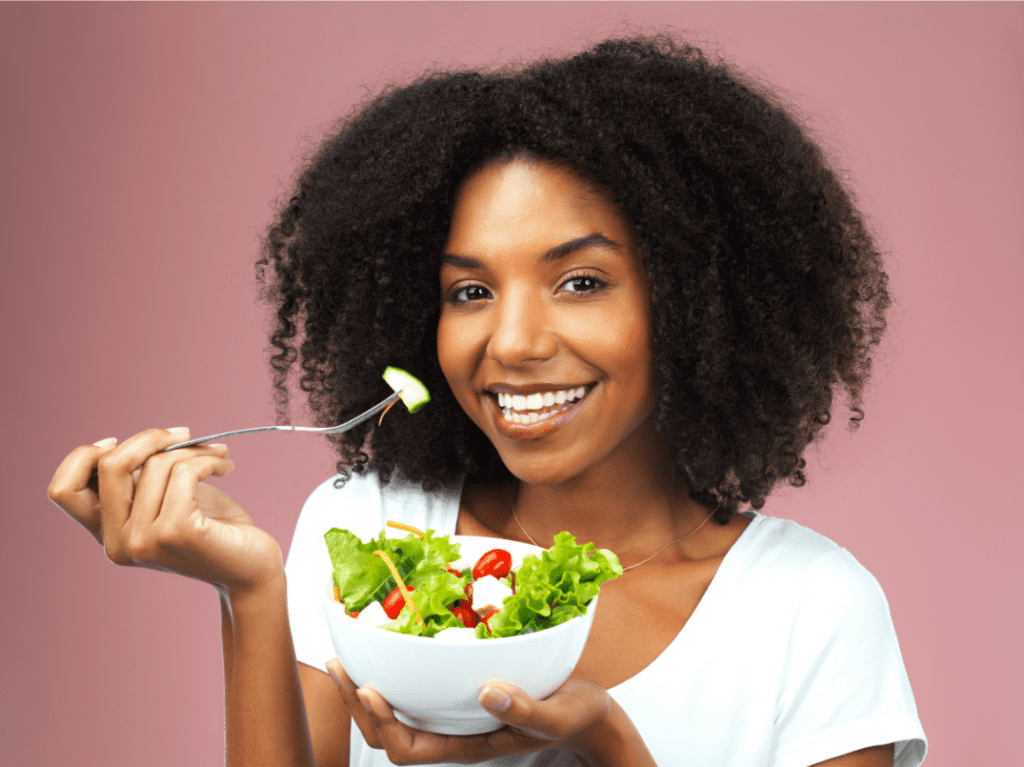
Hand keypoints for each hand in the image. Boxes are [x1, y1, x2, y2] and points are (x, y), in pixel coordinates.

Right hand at [47, 428, 282, 595]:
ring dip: (192, 449)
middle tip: (184, 434)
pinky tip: (225, 467)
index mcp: (108, 534)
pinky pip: (184, 472)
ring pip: (155, 464)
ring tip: (216, 456)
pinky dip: (207, 460)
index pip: (62, 490)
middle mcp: (117, 543)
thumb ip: (140, 479)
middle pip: (108, 465)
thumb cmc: (213, 528)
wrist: (251, 567)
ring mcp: (144, 540)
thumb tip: (134, 440)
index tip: (121, 442)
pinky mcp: (176, 532)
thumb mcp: (167, 499)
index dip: (84, 456)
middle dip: (149, 437)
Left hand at [326, 660, 619, 765]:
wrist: (589, 714)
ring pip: (396, 716)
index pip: (409, 750)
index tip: (370, 689)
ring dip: (367, 690)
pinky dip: (393, 673)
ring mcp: (454, 718)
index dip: (382, 724)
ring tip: (346, 660)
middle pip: (390, 734)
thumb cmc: (575, 717)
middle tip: (339, 667)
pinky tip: (387, 648)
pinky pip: (415, 693)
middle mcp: (453, 734)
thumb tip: (488, 692)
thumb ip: (526, 709)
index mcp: (469, 746)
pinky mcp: (460, 697)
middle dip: (359, 704)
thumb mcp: (558, 714)